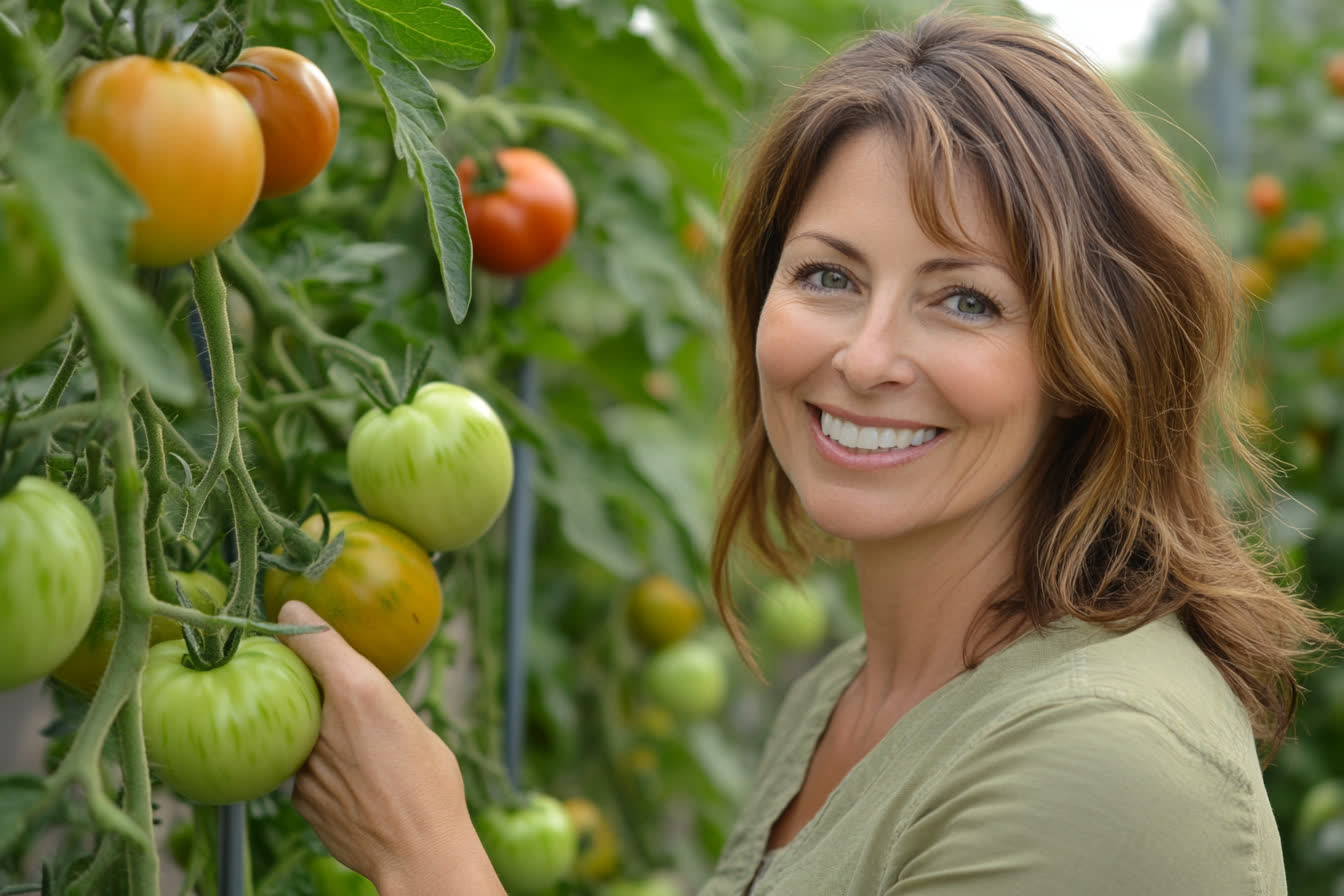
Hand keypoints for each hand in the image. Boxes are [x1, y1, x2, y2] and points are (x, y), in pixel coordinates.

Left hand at [278, 600, 503, 893]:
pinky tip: (352, 788)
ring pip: (299, 731)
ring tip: (359, 759)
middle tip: (328, 692)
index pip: (311, 638)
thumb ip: (375, 705)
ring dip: (317, 734)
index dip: (298, 621)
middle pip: (298, 684)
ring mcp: (304, 759)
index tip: (290, 611)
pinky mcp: (296, 794)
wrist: (418, 853)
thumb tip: (354, 701)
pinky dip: (319, 771)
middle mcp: (323, 719)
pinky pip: (300, 769)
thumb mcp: (414, 726)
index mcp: (360, 690)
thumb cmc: (432, 786)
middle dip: (307, 684)